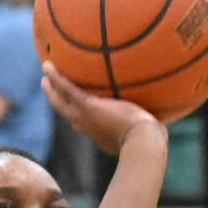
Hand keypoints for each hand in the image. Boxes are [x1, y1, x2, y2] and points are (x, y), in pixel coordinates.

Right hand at [40, 63, 164, 158]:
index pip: (84, 123)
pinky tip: (48, 65)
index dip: (78, 114)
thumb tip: (162, 119)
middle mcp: (88, 127)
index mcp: (100, 133)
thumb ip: (149, 122)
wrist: (144, 141)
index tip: (76, 107)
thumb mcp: (149, 129)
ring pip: (61, 102)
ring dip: (51, 88)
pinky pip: (67, 89)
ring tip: (45, 75)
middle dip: (58, 101)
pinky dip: (56, 78)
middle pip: (67, 113)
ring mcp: (85, 117)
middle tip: (50, 88)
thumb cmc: (152, 139)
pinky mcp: (87, 107)